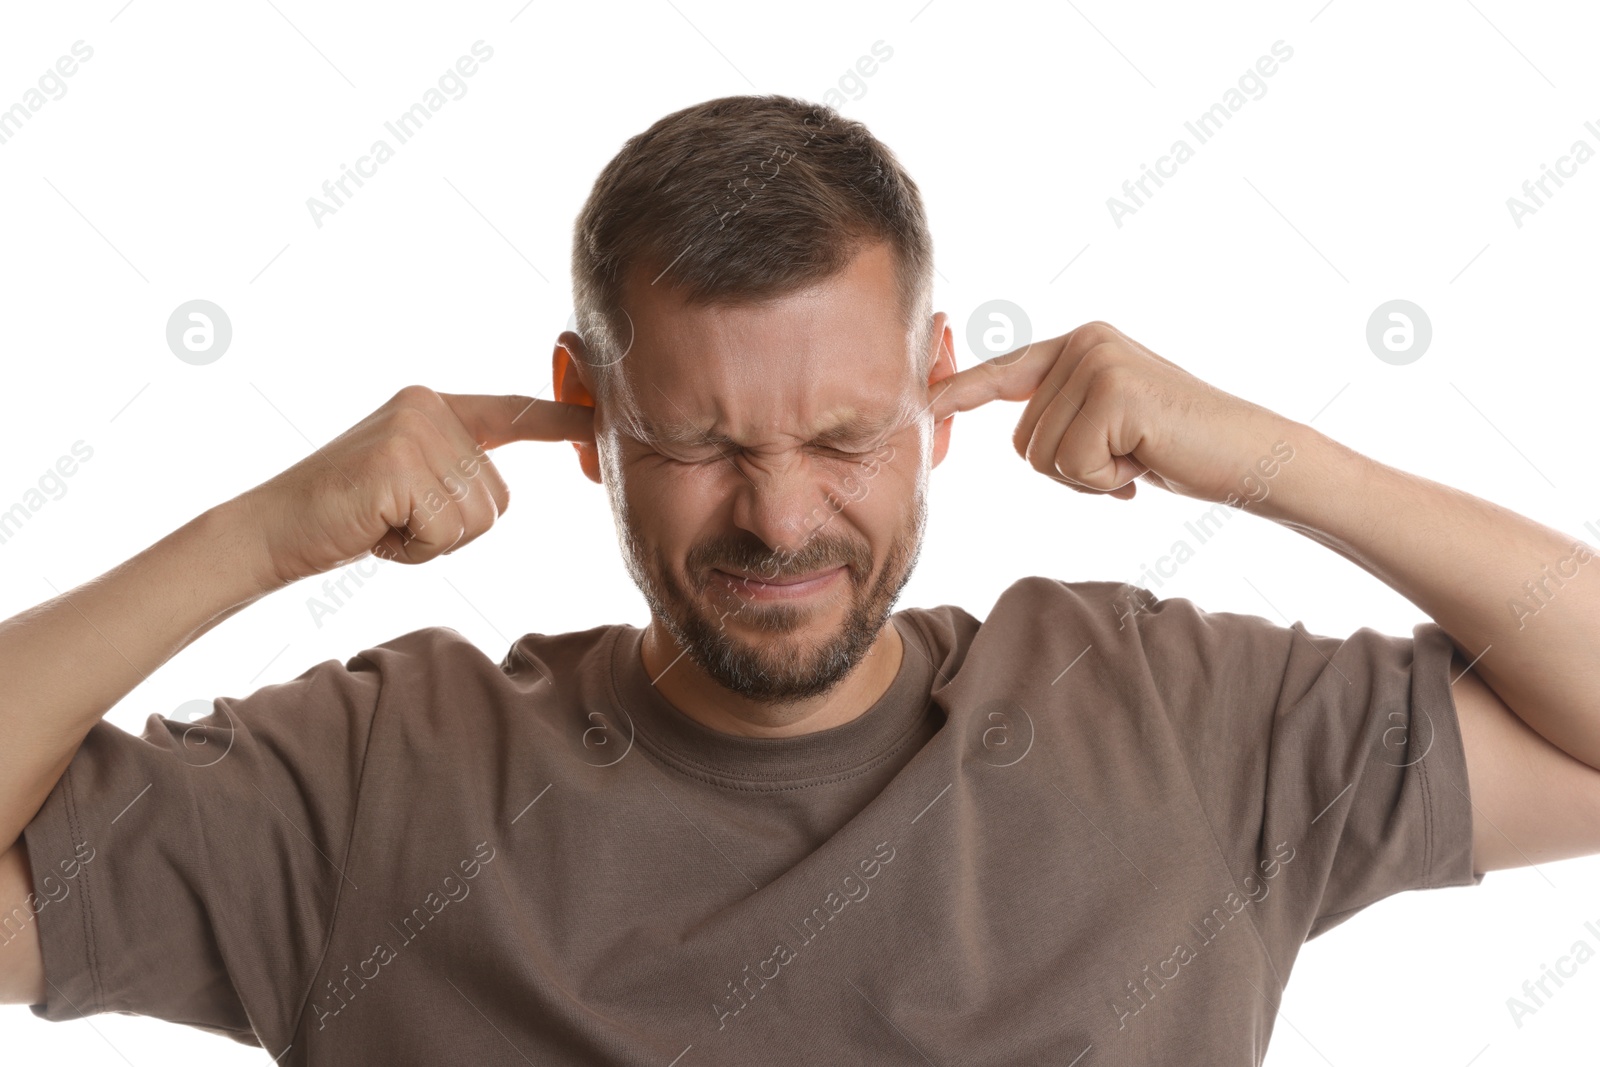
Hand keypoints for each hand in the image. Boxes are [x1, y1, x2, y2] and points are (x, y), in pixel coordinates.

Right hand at [237, 385, 594, 587]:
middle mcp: (428, 407)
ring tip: (384, 523)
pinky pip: (449, 533)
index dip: (558, 420)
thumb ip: (453, 467)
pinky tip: (375, 532)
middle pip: (498, 497)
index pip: (512, 412)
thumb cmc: (345, 514)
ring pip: (478, 519)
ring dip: (433, 542)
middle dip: (452, 528)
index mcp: (434, 404)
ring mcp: (414, 433)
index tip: (597, 418)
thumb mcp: (408, 477)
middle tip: (395, 520)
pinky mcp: (400, 466)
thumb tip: (498, 484)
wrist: (273, 529)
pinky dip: (414, 550)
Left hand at [928, 320, 1292, 504]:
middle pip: (1021, 440)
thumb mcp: (1110, 423)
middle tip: (1128, 457)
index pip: (1004, 373)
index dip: (958, 393)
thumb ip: (1065, 415)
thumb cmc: (1177, 448)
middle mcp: (1083, 342)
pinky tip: (1146, 463)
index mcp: (1078, 345)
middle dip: (1070, 469)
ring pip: (1041, 458)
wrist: (1248, 456)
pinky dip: (1106, 482)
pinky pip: (1071, 466)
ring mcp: (1098, 362)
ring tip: (1139, 456)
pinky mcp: (1113, 392)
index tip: (919, 402)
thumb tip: (1021, 438)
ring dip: (1089, 477)